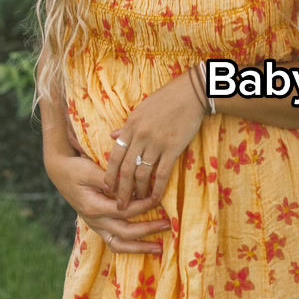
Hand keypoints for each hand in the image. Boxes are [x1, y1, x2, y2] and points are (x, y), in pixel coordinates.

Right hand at [46, 150, 168, 254]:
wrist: (60, 171)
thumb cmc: (77, 167)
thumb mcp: (91, 170)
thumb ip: (110, 180)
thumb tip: (130, 187)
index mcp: (93, 207)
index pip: (124, 211)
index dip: (143, 206)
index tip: (159, 200)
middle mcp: (95, 220)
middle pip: (125, 232)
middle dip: (148, 230)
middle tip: (168, 225)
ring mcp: (96, 225)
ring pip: (118, 244)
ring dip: (139, 247)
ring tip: (159, 248)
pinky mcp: (98, 224)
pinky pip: (114, 241)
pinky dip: (130, 245)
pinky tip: (144, 246)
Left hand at [104, 69, 207, 209]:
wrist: (191, 93)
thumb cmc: (166, 99)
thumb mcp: (141, 109)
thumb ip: (127, 126)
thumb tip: (111, 136)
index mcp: (131, 126)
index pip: (115, 156)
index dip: (110, 176)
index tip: (108, 189)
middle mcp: (141, 136)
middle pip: (126, 170)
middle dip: (121, 191)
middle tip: (120, 205)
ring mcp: (156, 143)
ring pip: (142, 174)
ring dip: (139, 191)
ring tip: (137, 203)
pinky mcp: (173, 148)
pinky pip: (162, 173)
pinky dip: (157, 189)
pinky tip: (154, 199)